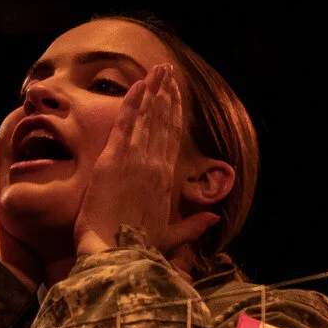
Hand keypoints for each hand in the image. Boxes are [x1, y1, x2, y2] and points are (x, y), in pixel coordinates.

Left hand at [72, 64, 219, 261]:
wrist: (116, 256)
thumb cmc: (138, 250)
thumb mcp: (170, 238)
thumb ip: (192, 226)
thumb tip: (214, 218)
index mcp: (167, 181)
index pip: (171, 140)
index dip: (174, 115)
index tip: (175, 95)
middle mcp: (155, 165)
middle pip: (162, 123)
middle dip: (166, 95)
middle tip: (168, 72)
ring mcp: (135, 160)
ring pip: (147, 118)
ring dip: (153, 92)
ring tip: (157, 71)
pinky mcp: (113, 160)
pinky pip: (126, 124)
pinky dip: (133, 103)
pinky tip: (138, 84)